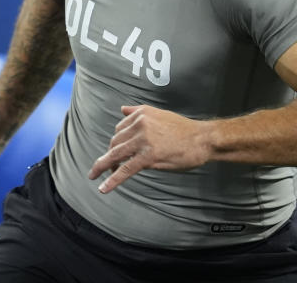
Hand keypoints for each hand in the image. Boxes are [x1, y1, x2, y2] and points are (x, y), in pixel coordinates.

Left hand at [87, 105, 210, 193]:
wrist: (203, 139)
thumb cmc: (183, 130)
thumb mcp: (160, 115)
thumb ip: (138, 112)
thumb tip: (122, 109)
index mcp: (141, 114)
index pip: (120, 130)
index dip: (116, 143)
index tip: (114, 153)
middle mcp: (140, 124)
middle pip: (115, 142)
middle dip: (109, 156)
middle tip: (104, 167)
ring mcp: (143, 140)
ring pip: (116, 155)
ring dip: (102, 167)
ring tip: (93, 175)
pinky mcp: (148, 157)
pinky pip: (125, 169)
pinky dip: (112, 179)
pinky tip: (103, 187)